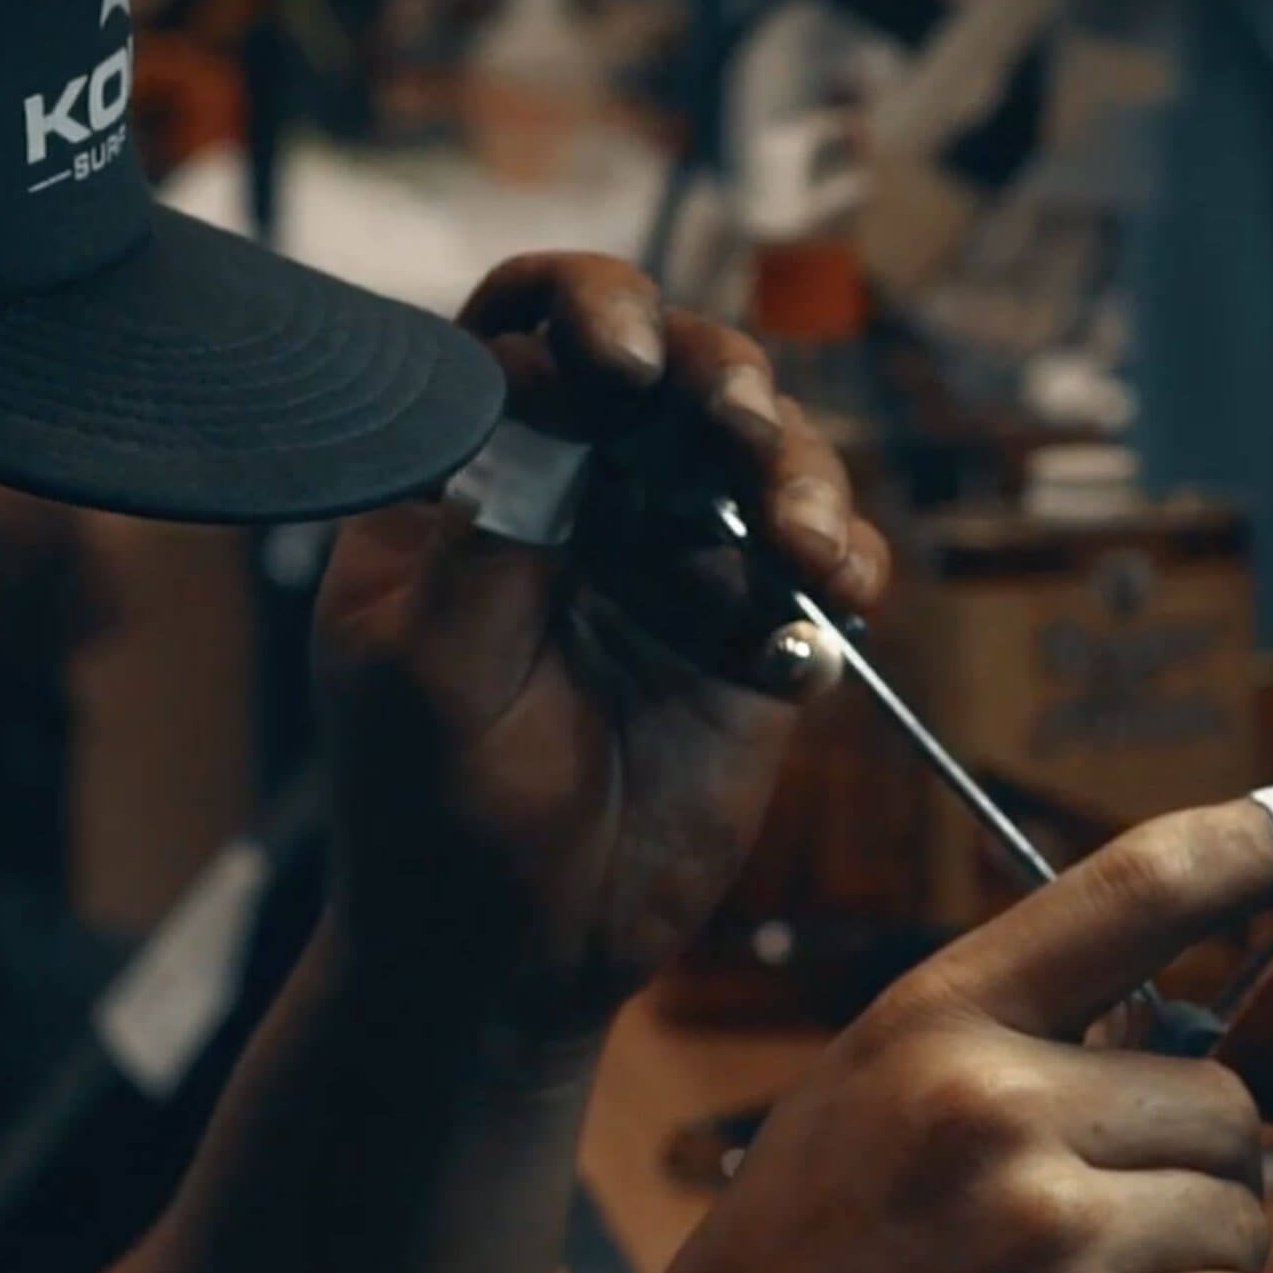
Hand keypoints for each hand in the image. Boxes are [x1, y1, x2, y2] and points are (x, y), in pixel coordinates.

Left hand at [312, 254, 887, 1034]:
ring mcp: (676, 557)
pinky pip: (823, 561)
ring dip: (799, 474)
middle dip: (721, 379)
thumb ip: (490, 524)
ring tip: (803, 552)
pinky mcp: (754, 634)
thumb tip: (552, 382)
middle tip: (740, 434)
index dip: (588, 312)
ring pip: (763, 453)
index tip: (624, 370)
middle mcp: (582, 490)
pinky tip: (834, 599)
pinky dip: (846, 562)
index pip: (529, 327)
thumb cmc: (430, 813)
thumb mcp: (427, 666)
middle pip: (673, 365)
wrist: (513, 961)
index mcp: (472, 472)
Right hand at [576, 797, 1272, 1272]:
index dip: (1262, 842)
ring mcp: (1044, 1232)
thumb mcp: (864, 1108)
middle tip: (1073, 1249)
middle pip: (1222, 1101)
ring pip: (1242, 1220)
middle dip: (1184, 1177)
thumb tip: (1191, 1024)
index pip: (1133, 888)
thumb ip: (1010, 1050)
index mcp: (934, 1021)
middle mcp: (994, 1105)